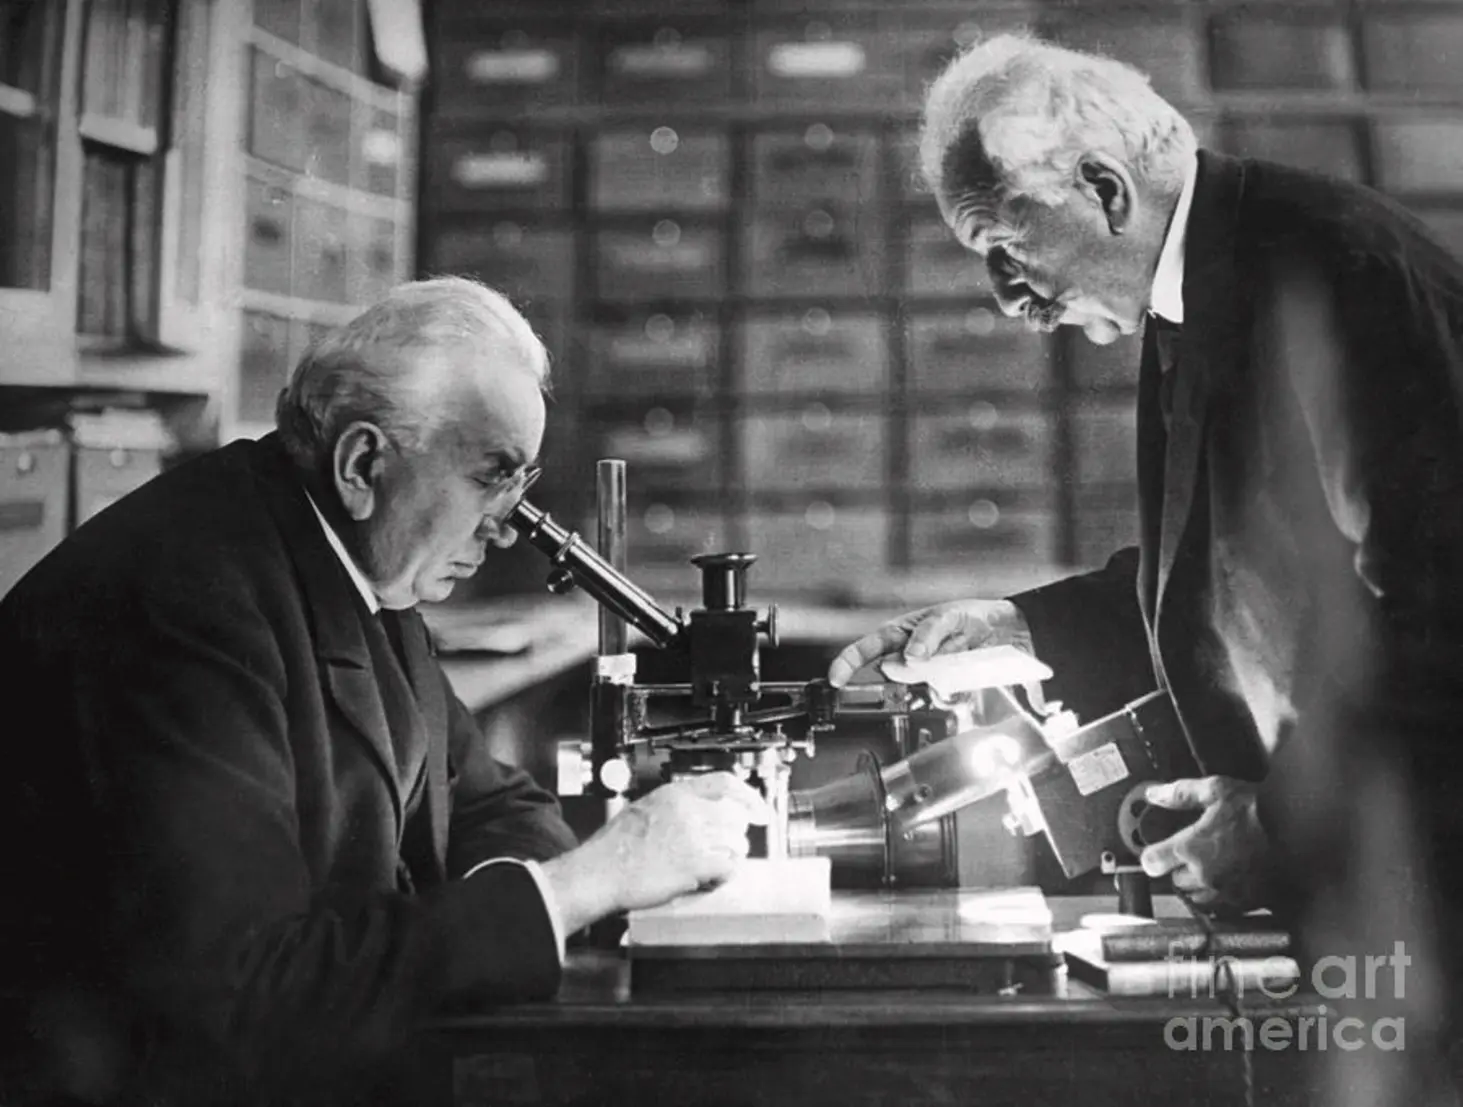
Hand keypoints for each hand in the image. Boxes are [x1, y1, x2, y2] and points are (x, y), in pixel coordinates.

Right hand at [540, 772, 769, 933]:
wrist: (600, 872)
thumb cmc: (614, 847)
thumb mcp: (644, 808)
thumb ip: (674, 806)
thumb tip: (699, 809)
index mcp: (675, 794)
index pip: (725, 784)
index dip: (748, 797)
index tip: (760, 809)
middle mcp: (688, 811)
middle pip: (735, 817)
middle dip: (736, 834)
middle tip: (729, 846)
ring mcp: (693, 837)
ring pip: (736, 843)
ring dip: (730, 856)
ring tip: (714, 863)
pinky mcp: (695, 864)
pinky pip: (729, 867)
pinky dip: (725, 875)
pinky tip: (712, 878)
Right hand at [826, 598, 1037, 690]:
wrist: (999, 630)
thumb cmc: (965, 615)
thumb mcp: (946, 617)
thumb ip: (926, 636)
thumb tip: (910, 658)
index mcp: (896, 634)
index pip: (863, 650)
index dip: (846, 665)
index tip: (836, 680)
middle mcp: (904, 655)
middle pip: (893, 672)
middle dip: (915, 666)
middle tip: (943, 646)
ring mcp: (922, 672)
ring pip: (920, 682)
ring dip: (941, 669)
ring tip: (959, 648)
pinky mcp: (939, 685)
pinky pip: (939, 690)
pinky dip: (953, 680)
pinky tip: (963, 661)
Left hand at [1139, 776, 1269, 911]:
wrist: (1299, 831)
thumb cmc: (1259, 810)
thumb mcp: (1216, 790)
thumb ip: (1179, 794)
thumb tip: (1153, 794)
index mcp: (1191, 848)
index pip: (1153, 862)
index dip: (1152, 856)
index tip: (1156, 853)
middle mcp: (1204, 875)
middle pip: (1175, 883)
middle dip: (1180, 870)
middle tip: (1194, 854)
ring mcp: (1225, 892)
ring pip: (1197, 898)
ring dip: (1198, 887)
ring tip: (1214, 868)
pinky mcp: (1246, 903)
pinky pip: (1222, 909)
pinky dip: (1221, 898)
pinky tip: (1230, 881)